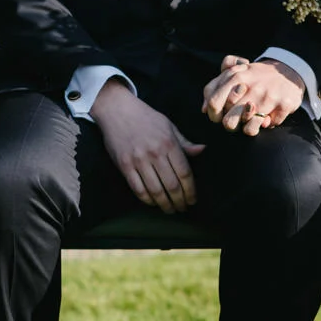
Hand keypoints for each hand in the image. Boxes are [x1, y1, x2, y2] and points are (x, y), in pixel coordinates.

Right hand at [90, 79, 202, 213]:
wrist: (117, 110)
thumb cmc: (146, 118)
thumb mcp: (169, 126)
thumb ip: (184, 142)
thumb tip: (202, 150)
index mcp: (169, 143)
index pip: (185, 173)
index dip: (191, 190)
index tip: (193, 200)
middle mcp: (155, 153)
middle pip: (172, 185)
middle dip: (180, 201)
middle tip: (182, 208)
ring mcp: (138, 160)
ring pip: (155, 190)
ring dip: (165, 204)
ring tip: (170, 210)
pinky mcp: (124, 165)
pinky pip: (138, 189)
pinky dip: (147, 200)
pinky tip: (153, 203)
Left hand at [201, 56, 305, 135]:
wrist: (287, 71)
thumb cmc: (255, 76)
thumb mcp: (233, 72)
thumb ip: (214, 88)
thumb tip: (203, 109)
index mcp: (234, 76)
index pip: (213, 104)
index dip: (214, 115)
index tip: (222, 115)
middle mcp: (250, 85)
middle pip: (228, 122)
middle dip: (232, 125)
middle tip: (239, 119)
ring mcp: (268, 95)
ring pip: (249, 129)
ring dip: (250, 127)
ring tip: (254, 118)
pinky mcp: (284, 104)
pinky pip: (269, 125)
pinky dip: (269, 123)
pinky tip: (270, 113)